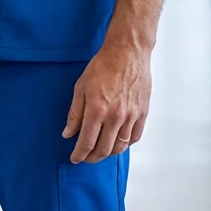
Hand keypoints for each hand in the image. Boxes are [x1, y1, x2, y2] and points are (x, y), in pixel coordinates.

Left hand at [62, 41, 151, 163]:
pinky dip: (125, 144)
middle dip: (92, 157)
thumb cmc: (103, 65)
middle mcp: (115, 116)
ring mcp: (130, 116)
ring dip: (108, 153)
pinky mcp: (142, 113)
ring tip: (100, 150)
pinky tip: (117, 141)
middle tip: (86, 157)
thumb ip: (74, 113)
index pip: (87, 142)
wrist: (127, 52)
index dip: (79, 154)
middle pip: (103, 149)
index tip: (75, 158)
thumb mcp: (81, 86)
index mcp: (97, 109)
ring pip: (119, 147)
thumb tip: (68, 133)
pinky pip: (134, 138)